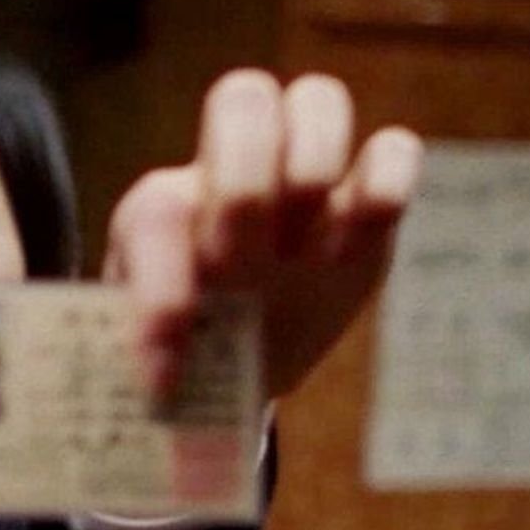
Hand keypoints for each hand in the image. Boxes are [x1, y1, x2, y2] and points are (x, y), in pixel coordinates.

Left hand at [104, 70, 423, 398]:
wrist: (227, 358)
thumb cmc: (176, 355)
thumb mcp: (139, 368)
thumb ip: (133, 376)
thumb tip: (134, 433)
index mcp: (159, 213)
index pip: (158, 213)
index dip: (163, 294)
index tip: (167, 371)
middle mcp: (224, 175)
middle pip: (241, 96)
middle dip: (245, 179)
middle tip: (243, 261)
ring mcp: (298, 182)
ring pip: (315, 97)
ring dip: (314, 165)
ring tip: (305, 247)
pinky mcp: (363, 205)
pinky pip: (395, 148)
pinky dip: (388, 179)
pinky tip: (357, 241)